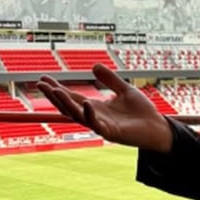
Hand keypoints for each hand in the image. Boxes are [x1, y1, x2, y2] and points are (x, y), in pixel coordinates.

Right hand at [37, 63, 173, 152]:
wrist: (158, 128)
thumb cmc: (142, 112)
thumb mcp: (125, 90)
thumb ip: (110, 80)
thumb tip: (93, 66)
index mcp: (96, 107)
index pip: (72, 97)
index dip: (58, 88)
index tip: (43, 78)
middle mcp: (95, 116)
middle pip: (69, 106)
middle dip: (54, 96)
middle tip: (40, 84)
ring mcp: (102, 125)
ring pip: (78, 115)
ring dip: (66, 104)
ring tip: (54, 91)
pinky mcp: (111, 133)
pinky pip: (97, 124)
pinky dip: (91, 114)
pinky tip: (87, 103)